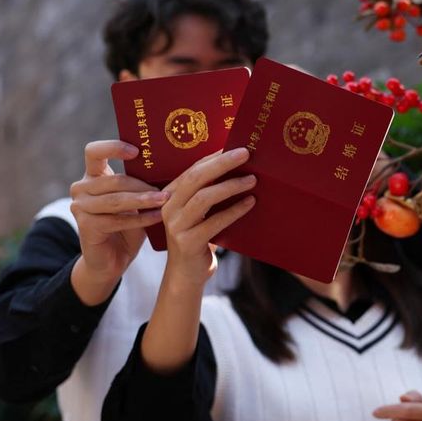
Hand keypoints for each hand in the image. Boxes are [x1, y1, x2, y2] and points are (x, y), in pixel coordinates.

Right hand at [69, 140, 166, 303]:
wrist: (112, 260)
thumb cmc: (129, 224)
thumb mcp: (136, 200)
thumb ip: (144, 182)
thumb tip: (174, 163)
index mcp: (92, 175)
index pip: (94, 152)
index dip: (113, 148)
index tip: (136, 151)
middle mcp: (81, 188)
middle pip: (115, 180)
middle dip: (143, 185)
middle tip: (168, 190)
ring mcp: (80, 207)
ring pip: (117, 200)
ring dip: (144, 201)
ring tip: (166, 201)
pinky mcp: (85, 225)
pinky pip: (117, 220)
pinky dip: (141, 219)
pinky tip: (159, 218)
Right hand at [161, 148, 255, 286]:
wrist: (187, 274)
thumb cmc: (200, 237)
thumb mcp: (202, 212)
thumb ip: (211, 192)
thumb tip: (240, 167)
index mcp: (170, 194)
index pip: (193, 168)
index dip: (214, 156)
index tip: (237, 146)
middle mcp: (169, 206)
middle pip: (196, 177)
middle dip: (222, 163)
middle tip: (246, 154)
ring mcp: (176, 225)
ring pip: (204, 197)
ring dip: (230, 186)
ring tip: (252, 179)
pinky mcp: (188, 242)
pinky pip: (215, 222)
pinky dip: (235, 210)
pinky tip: (250, 202)